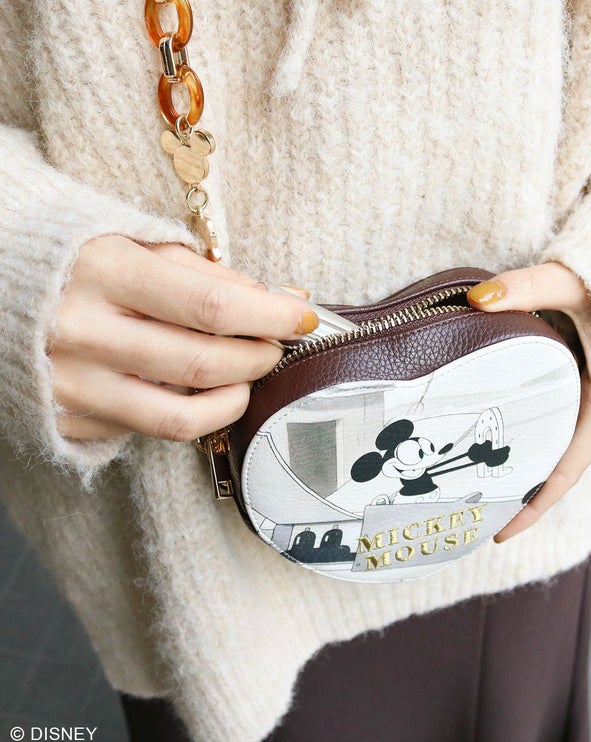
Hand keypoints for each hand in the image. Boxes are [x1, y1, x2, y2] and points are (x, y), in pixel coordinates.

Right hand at [49, 235, 316, 441]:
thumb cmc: (73, 257)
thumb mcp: (133, 243)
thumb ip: (205, 272)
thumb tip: (282, 299)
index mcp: (102, 270)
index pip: (212, 305)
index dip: (271, 315)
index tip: (302, 317)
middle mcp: (83, 331)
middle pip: (206, 362)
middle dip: (260, 356)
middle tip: (275, 345)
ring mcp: (72, 384)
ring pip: (184, 414)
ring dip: (236, 396)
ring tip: (246, 375)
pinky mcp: (68, 419)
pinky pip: (150, 428)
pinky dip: (192, 411)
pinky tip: (198, 390)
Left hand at [466, 262, 590, 542]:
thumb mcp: (573, 282)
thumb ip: (527, 287)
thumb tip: (475, 301)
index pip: (567, 468)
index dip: (534, 504)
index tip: (501, 531)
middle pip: (560, 467)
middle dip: (521, 495)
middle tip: (473, 511)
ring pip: (562, 449)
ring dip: (527, 471)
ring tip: (479, 488)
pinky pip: (565, 429)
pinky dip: (537, 444)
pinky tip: (504, 446)